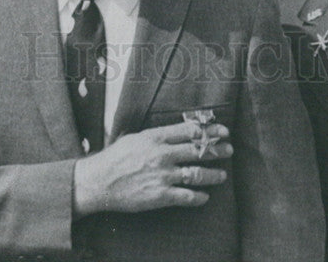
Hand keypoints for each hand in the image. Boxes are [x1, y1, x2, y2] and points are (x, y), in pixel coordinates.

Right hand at [72, 120, 231, 216]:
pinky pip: (186, 197)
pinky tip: (205, 197)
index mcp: (156, 137)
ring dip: (213, 174)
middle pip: (198, 150)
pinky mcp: (159, 196)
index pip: (190, 130)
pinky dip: (198, 197)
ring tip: (222, 175)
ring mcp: (162, 175)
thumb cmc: (115, 158)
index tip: (222, 131)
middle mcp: (162, 154)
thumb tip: (176, 131)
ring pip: (196, 173)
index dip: (209, 130)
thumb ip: (157, 135)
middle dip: (217, 150)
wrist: (99, 182)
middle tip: (229, 150)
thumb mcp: (136, 137)